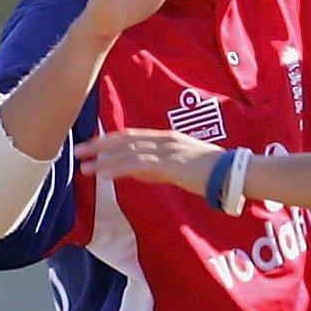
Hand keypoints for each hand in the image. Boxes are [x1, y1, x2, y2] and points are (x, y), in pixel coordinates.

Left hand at [75, 128, 223, 196]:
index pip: (131, 135)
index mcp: (166, 138)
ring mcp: (166, 150)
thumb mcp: (179, 168)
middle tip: (77, 152)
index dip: (108, 141)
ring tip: (84, 168)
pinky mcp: (169, 163)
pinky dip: (118, 169)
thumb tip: (136, 173)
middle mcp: (164, 140)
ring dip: (102, 160)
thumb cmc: (212, 173)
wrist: (233, 174)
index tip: (90, 147)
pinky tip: (104, 175)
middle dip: (98, 146)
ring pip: (127, 152)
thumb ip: (157, 169)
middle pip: (123, 139)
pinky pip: (137, 165)